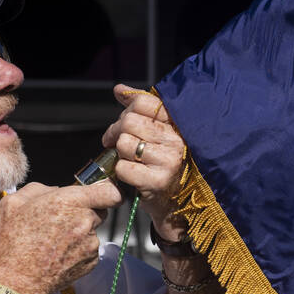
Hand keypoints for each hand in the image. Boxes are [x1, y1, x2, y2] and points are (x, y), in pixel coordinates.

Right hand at [0, 180, 122, 293]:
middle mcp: (85, 222)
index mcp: (69, 202)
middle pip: (100, 210)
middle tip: (62, 220)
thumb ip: (40, 189)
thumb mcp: (14, 203)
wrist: (18, 281)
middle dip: (86, 211)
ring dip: (80, 232)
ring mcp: (91, 243)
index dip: (107, 191)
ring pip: (93, 230)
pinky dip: (78, 250)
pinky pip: (89, 249)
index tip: (100, 194)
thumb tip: (55, 190)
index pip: (110, 192)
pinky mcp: (92, 261)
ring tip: (55, 241)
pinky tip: (59, 254)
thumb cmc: (13, 243)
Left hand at [101, 86, 187, 240]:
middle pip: (129, 122)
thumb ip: (138, 109)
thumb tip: (119, 89)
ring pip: (124, 143)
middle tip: (119, 146)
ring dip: (120, 155)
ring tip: (131, 162)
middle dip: (117, 133)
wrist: (173, 204)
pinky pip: (122, 167)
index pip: (145, 102)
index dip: (127, 112)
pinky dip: (120, 173)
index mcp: (176, 126)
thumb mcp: (154, 135)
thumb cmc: (160, 166)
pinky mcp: (157, 181)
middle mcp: (176, 141)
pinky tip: (132, 177)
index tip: (122, 126)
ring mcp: (168, 161)